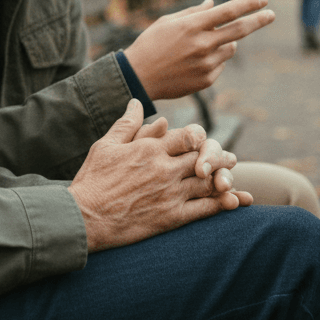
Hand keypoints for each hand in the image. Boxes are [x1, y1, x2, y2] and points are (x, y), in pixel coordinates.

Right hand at [68, 101, 246, 252]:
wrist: (86, 217)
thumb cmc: (93, 179)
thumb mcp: (106, 145)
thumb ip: (126, 124)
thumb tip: (136, 102)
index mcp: (150, 149)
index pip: (188, 136)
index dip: (199, 136)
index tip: (200, 140)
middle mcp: (164, 169)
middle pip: (204, 158)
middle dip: (217, 157)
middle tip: (228, 158)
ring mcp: (170, 194)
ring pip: (208, 182)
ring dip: (224, 179)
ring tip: (231, 177)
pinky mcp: (172, 217)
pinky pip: (205, 209)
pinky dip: (223, 204)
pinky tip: (234, 202)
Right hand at [123, 0, 274, 100]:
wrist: (138, 77)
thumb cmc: (150, 44)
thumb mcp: (167, 22)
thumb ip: (193, 12)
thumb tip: (213, 3)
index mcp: (192, 26)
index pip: (228, 11)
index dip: (248, 4)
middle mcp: (203, 44)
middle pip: (240, 30)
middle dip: (259, 20)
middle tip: (271, 15)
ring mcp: (206, 63)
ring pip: (231, 48)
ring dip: (227, 41)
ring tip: (204, 44)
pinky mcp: (206, 79)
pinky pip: (220, 64)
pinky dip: (214, 58)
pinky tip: (193, 61)